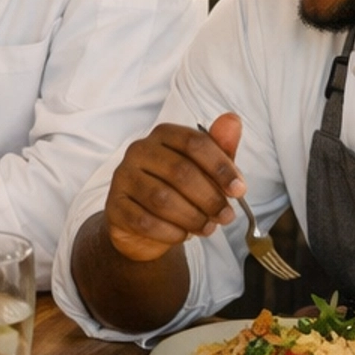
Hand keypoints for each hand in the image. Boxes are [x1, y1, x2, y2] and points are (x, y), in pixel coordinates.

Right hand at [104, 113, 244, 263]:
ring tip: (208, 227)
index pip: (194, 142)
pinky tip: (184, 234)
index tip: (239, 189)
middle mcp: (139, 151)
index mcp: (163, 135)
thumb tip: (232, 121)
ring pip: (162, 199)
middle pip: (180, 171)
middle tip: (226, 215)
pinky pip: (145, 221)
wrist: (143, 224)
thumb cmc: (177, 190)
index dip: (220, 167)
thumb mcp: (204, 169)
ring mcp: (123, 177)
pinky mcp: (115, 206)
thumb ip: (219, 148)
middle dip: (210, 197)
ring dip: (192, 217)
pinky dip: (171, 232)